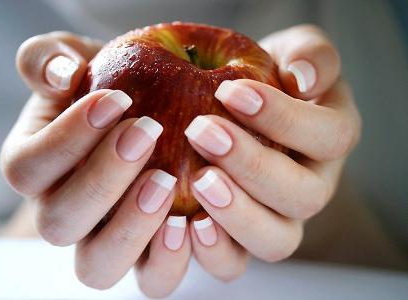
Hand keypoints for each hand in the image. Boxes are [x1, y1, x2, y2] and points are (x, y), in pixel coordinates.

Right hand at [0, 32, 189, 296]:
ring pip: (99, 267)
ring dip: (132, 230)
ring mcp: (106, 242)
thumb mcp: (77, 61)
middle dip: (102, 180)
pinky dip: (174, 260)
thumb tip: (61, 72)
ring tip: (168, 182)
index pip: (27, 168)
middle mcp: (64, 214)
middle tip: (147, 133)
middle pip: (58, 224)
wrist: (152, 116)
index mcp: (37, 169)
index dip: (67, 138)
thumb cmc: (108, 88)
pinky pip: (154, 280)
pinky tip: (199, 220)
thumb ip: (50, 59)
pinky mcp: (149, 258)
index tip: (116, 101)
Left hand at [183, 24, 361, 277]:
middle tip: (202, 132)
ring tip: (198, 182)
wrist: (236, 108)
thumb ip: (310, 55)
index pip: (328, 136)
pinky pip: (234, 263)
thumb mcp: (293, 52)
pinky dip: (211, 251)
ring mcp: (277, 218)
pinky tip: (180, 222)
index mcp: (330, 140)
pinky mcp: (239, 239)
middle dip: (253, 166)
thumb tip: (303, 79)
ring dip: (237, 215)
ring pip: (275, 241)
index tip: (231, 92)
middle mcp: (311, 186)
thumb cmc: (266, 77)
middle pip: (302, 197)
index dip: (284, 118)